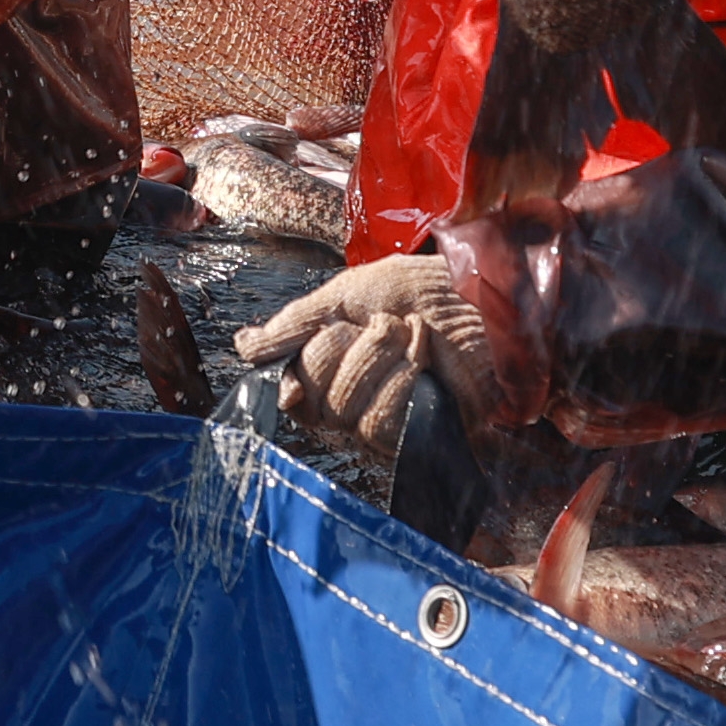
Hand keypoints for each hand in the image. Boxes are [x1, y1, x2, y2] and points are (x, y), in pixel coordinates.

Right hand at [235, 254, 499, 454]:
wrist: (482, 295)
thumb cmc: (421, 290)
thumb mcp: (347, 295)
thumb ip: (295, 324)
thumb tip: (243, 347)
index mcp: (331, 369)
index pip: (291, 391)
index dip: (298, 375)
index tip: (318, 351)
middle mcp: (353, 401)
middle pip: (316, 400)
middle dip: (347, 350)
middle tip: (384, 323)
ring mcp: (386, 422)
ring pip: (348, 412)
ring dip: (381, 359)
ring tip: (413, 334)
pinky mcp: (418, 435)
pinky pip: (383, 424)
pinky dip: (405, 380)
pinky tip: (428, 358)